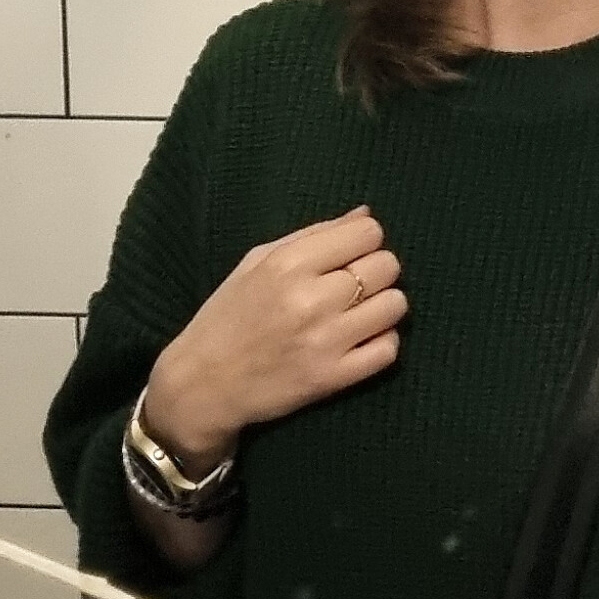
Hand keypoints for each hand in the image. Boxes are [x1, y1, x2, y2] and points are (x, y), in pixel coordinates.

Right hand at [144, 206, 406, 464]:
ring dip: (383, 306)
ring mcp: (325, 340)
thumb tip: (366, 214)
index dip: (365, 241)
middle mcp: (310, 299)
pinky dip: (382, 342)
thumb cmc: (228, 316)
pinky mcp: (334, 378)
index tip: (351, 254)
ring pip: (395, 306)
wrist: (203, 384)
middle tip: (356, 285)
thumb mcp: (256, 262)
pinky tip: (361, 340)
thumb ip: (313, 235)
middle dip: (377, 271)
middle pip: (387, 266)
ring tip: (360, 313)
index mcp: (288, 264)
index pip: (368, 233)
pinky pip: (389, 349)